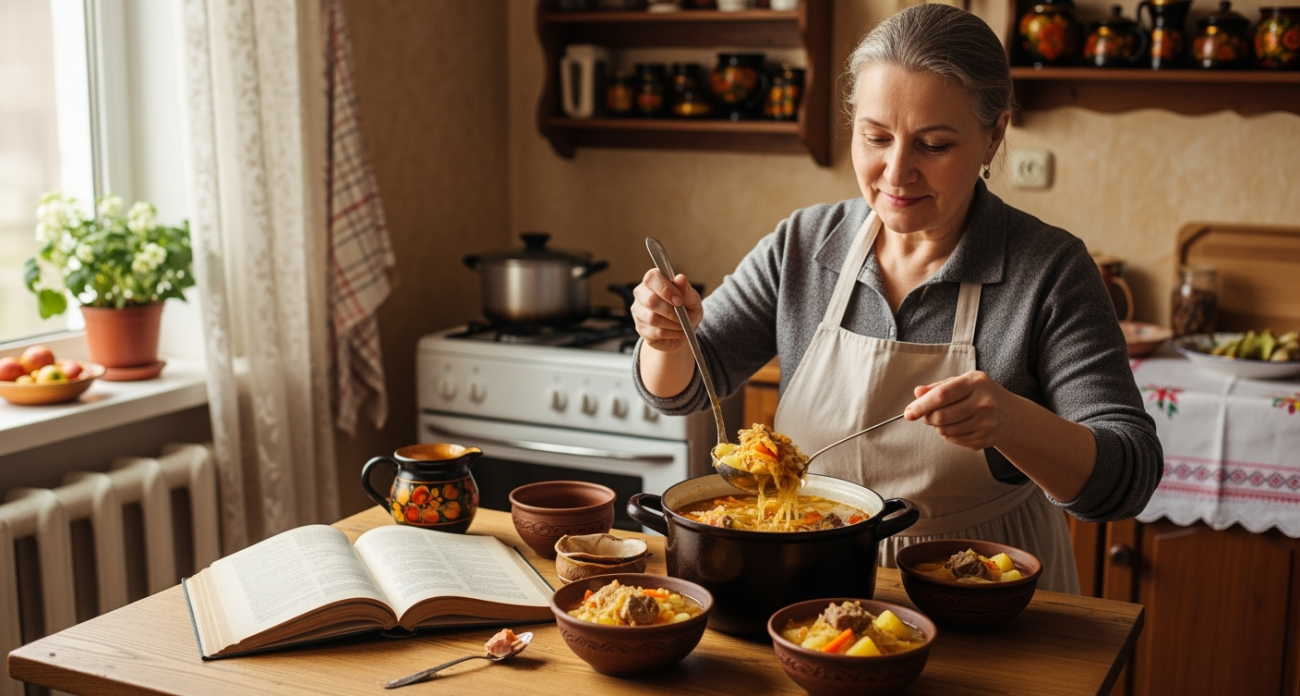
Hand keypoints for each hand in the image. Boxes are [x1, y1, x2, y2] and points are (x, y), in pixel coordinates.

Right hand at [631, 268, 702, 353]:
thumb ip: (687, 291)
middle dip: (671, 311)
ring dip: (673, 323)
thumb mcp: (693, 300)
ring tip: (683, 325)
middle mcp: (641, 293)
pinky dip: (671, 333)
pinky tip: (678, 332)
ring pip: (652, 318)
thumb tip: (680, 278)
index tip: (680, 300)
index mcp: (654, 280)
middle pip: (650, 300)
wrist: (684, 331)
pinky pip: (655, 332)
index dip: (666, 289)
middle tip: (684, 316)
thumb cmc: (687, 310)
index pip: (652, 278)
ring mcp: (638, 312)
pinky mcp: (640, 328)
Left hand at [902, 371, 1016, 450]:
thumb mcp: (963, 383)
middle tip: (927, 414)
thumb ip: (938, 387)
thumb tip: (917, 392)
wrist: (1011, 415)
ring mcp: (986, 423)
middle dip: (927, 417)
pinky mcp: (985, 439)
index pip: (942, 395)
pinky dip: (949, 435)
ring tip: (945, 418)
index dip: (922, 405)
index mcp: (976, 382)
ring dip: (938, 426)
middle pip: (942, 416)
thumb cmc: (981, 394)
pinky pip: (954, 440)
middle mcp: (984, 402)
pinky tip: (958, 426)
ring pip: (945, 431)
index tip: (908, 413)